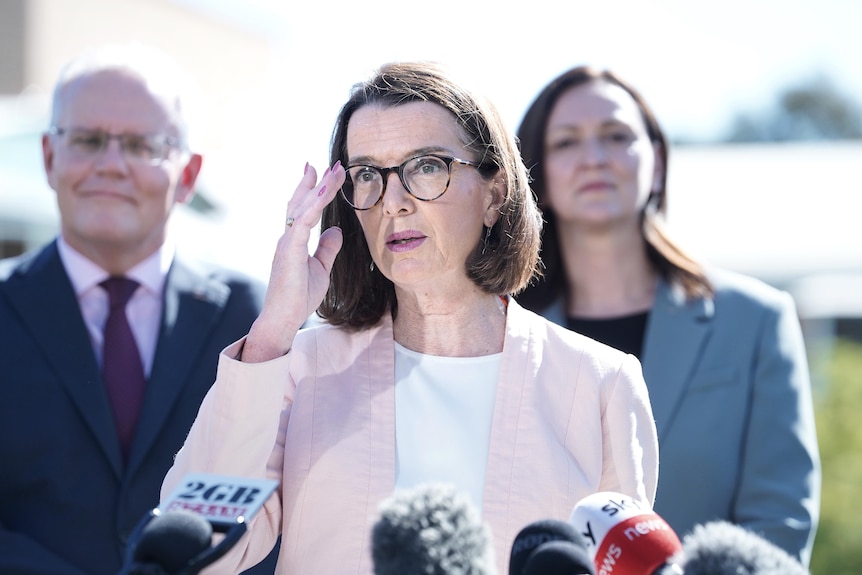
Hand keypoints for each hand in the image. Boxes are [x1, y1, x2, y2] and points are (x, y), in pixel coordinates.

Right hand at [242, 161, 344, 361]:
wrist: (283, 319)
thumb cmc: (298, 297)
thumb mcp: (321, 268)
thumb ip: (327, 248)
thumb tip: (336, 231)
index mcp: (293, 241)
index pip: (302, 208)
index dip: (311, 189)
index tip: (323, 171)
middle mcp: (287, 237)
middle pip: (301, 201)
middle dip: (316, 181)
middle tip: (332, 164)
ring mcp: (286, 242)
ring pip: (302, 207)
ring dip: (319, 188)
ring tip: (334, 171)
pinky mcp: (289, 251)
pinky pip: (303, 222)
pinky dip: (314, 205)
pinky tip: (325, 191)